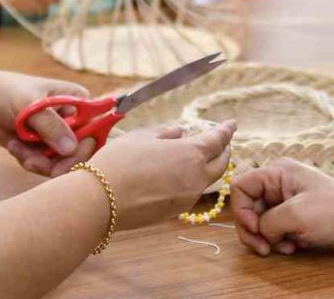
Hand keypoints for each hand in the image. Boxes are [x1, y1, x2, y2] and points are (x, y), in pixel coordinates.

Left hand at [0, 72, 95, 177]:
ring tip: (17, 150)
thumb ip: (51, 126)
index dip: (85, 148)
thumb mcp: (29, 105)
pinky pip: (46, 167)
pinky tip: (13, 147)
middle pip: (82, 153)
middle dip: (58, 162)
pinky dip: (29, 161)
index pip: (96, 130)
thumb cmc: (8, 93)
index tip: (65, 156)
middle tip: (34, 163)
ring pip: (63, 164)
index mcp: (79, 103)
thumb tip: (71, 149)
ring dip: (39, 162)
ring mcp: (60, 137)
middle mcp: (75, 121)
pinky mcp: (46, 150)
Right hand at [88, 121, 236, 229]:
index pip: (218, 140)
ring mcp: (187, 197)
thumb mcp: (142, 136)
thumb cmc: (119, 162)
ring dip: (209, 167)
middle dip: (224, 150)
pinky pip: (192, 192)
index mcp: (191, 154)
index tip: (232, 123)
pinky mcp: (175, 211)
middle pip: (221, 163)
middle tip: (221, 141)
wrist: (101, 201)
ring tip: (200, 157)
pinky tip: (180, 174)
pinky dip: (193, 180)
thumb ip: (166, 132)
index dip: (226, 130)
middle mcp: (196, 177)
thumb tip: (180, 132)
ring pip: (208, 180)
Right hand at [232, 158, 333, 255]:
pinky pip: (274, 228)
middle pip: (248, 206)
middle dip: (253, 229)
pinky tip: (294, 246)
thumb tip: (258, 230)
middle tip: (264, 248)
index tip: (255, 229)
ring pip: (260, 220)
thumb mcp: (295, 215)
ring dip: (268, 238)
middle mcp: (279, 182)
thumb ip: (266, 222)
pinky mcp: (295, 215)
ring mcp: (287, 199)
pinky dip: (278, 240)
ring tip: (285, 247)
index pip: (240, 186)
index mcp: (278, 172)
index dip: (241, 210)